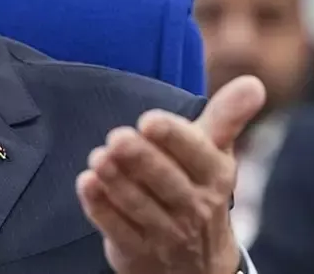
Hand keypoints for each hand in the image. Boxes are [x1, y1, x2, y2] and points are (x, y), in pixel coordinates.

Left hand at [76, 75, 264, 273]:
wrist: (197, 262)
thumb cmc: (198, 187)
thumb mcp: (214, 152)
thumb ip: (226, 117)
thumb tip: (253, 83)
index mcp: (215, 176)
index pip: (196, 154)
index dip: (173, 138)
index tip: (149, 120)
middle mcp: (194, 207)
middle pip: (166, 181)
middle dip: (141, 159)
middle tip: (117, 138)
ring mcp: (166, 233)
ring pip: (139, 205)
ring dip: (117, 182)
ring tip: (97, 158)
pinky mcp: (136, 251)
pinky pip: (117, 229)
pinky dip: (100, 207)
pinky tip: (86, 184)